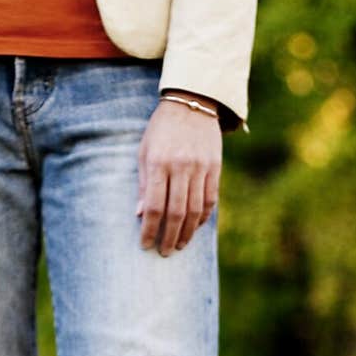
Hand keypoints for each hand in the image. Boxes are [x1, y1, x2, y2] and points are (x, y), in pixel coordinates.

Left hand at [136, 96, 221, 255]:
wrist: (192, 103)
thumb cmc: (162, 130)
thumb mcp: (145, 152)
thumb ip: (144, 184)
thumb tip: (140, 215)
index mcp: (159, 163)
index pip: (155, 206)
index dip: (150, 230)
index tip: (145, 245)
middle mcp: (181, 167)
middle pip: (176, 213)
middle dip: (169, 237)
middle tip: (164, 252)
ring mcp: (200, 167)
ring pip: (195, 210)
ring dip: (186, 233)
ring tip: (179, 245)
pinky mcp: (215, 167)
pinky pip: (210, 200)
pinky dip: (202, 218)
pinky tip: (194, 228)